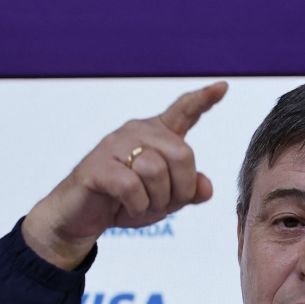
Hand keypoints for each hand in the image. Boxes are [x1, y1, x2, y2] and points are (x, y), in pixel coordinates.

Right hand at [22, 81, 228, 268]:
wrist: (81, 216)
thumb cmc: (124, 202)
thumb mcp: (165, 200)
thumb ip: (189, 191)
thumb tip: (205, 187)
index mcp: (156, 135)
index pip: (183, 110)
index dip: (203, 100)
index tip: (222, 87)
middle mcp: (136, 132)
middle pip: (182, 154)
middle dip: (182, 188)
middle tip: (167, 204)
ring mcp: (114, 145)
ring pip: (157, 171)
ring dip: (158, 200)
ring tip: (144, 206)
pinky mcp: (97, 166)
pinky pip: (132, 187)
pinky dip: (138, 206)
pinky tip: (130, 207)